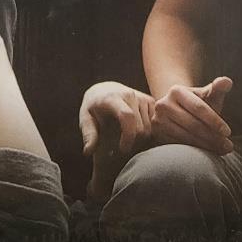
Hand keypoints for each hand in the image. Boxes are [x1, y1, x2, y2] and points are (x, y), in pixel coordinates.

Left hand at [79, 82, 154, 202]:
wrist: (103, 90)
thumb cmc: (93, 108)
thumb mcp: (86, 119)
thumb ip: (89, 134)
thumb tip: (88, 152)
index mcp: (112, 98)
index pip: (127, 117)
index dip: (128, 136)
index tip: (123, 149)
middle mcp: (129, 94)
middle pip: (140, 127)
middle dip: (134, 142)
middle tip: (123, 147)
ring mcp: (141, 96)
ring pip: (150, 127)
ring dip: (142, 139)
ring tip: (129, 140)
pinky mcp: (150, 100)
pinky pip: (156, 123)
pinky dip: (150, 132)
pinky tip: (138, 134)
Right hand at [151, 76, 233, 153]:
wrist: (177, 110)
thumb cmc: (198, 103)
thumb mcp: (207, 94)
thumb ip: (218, 88)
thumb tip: (227, 81)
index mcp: (176, 91)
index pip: (198, 107)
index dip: (214, 120)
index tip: (228, 132)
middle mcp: (163, 104)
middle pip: (192, 124)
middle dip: (213, 137)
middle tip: (228, 146)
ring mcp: (158, 120)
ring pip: (186, 137)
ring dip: (206, 146)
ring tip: (221, 150)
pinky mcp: (157, 134)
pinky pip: (178, 145)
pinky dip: (194, 151)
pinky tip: (206, 152)